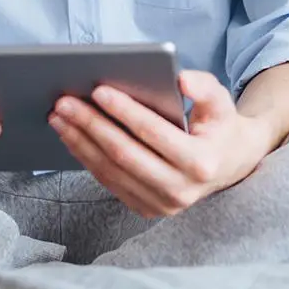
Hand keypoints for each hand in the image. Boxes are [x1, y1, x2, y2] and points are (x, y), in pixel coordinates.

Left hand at [49, 71, 272, 218]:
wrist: (229, 165)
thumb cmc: (220, 126)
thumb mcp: (222, 102)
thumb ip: (204, 87)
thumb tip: (179, 79)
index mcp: (201, 163)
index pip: (154, 133)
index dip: (124, 111)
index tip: (98, 90)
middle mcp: (181, 190)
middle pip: (124, 154)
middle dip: (91, 125)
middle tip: (64, 103)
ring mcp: (162, 205)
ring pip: (110, 171)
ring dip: (80, 142)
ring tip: (59, 118)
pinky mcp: (147, 209)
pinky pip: (109, 182)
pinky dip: (87, 158)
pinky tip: (72, 137)